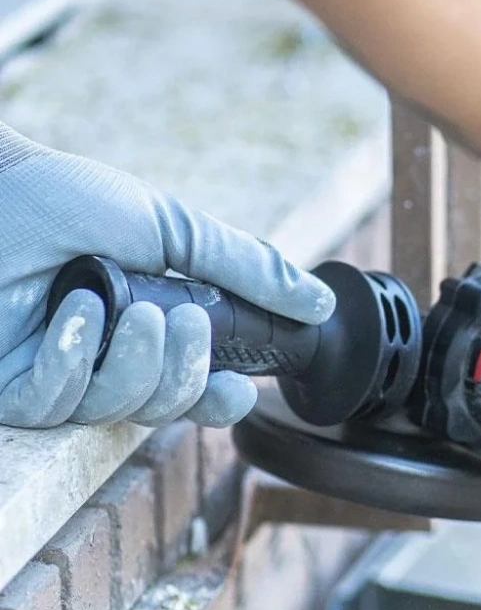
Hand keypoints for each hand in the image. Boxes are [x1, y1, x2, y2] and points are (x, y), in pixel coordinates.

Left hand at [0, 121, 334, 428]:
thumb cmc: (68, 200)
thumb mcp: (175, 231)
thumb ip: (248, 269)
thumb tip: (320, 303)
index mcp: (148, 335)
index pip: (196, 394)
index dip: (220, 402)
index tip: (238, 387)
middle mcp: (106, 362)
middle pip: (166, 408)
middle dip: (183, 373)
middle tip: (182, 321)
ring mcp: (57, 379)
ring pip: (119, 409)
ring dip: (132, 360)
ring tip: (122, 307)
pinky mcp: (12, 390)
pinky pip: (57, 404)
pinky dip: (74, 359)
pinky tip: (71, 312)